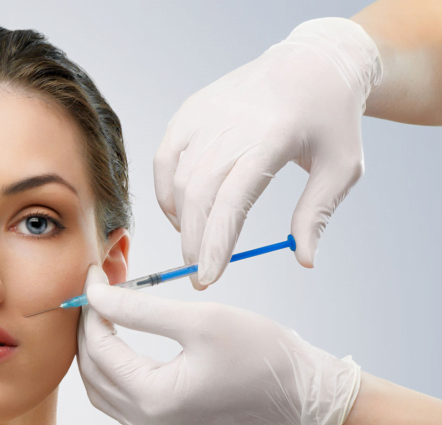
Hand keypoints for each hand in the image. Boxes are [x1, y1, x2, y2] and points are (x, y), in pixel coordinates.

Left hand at [76, 266, 360, 424]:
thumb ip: (139, 309)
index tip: (94, 275)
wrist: (303, 391)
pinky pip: (123, 400)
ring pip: (102, 390)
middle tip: (98, 290)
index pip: (99, 350)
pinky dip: (115, 369)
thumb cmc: (261, 352)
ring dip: (98, 351)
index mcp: (154, 400)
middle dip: (90, 328)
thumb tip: (96, 296)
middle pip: (93, 372)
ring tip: (106, 311)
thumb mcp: (200, 319)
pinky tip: (122, 339)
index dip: (92, 309)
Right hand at [154, 18, 382, 286]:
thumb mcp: (342, 167)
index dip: (215, 242)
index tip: (208, 277)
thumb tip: (303, 260)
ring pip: (179, 180)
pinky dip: (166, 192)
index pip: (233, 199)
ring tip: (196, 244)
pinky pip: (165, 160)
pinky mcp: (190, 111)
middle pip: (199, 194)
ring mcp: (206, 114)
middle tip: (199, 272)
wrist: (313, 64)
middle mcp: (233, 123)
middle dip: (194, 241)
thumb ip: (317, 214)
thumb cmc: (330, 121)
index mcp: (273, 138)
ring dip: (182, 220)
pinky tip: (181, 213)